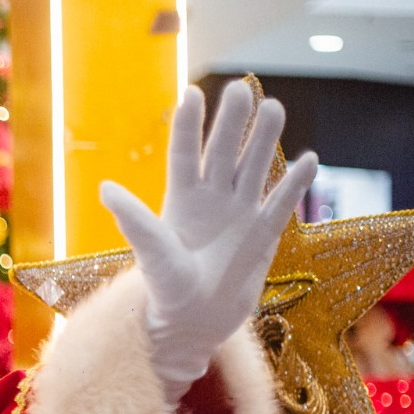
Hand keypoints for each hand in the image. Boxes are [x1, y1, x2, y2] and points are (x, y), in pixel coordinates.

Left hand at [98, 83, 316, 403]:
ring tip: (274, 108)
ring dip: (263, 140)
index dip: (188, 126)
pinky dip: (293, 183)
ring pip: (253, 168)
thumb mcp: (151, 254)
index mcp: (179, 201)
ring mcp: (238, 214)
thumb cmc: (166, 291)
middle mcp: (210, 200)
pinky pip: (280, 202)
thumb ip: (135, 220)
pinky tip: (308, 159)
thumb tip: (106, 187)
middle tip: (241, 88)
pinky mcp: (263, 235)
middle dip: (231, 122)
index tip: (192, 92)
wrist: (193, 326)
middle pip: (222, 153)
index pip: (184, 155)